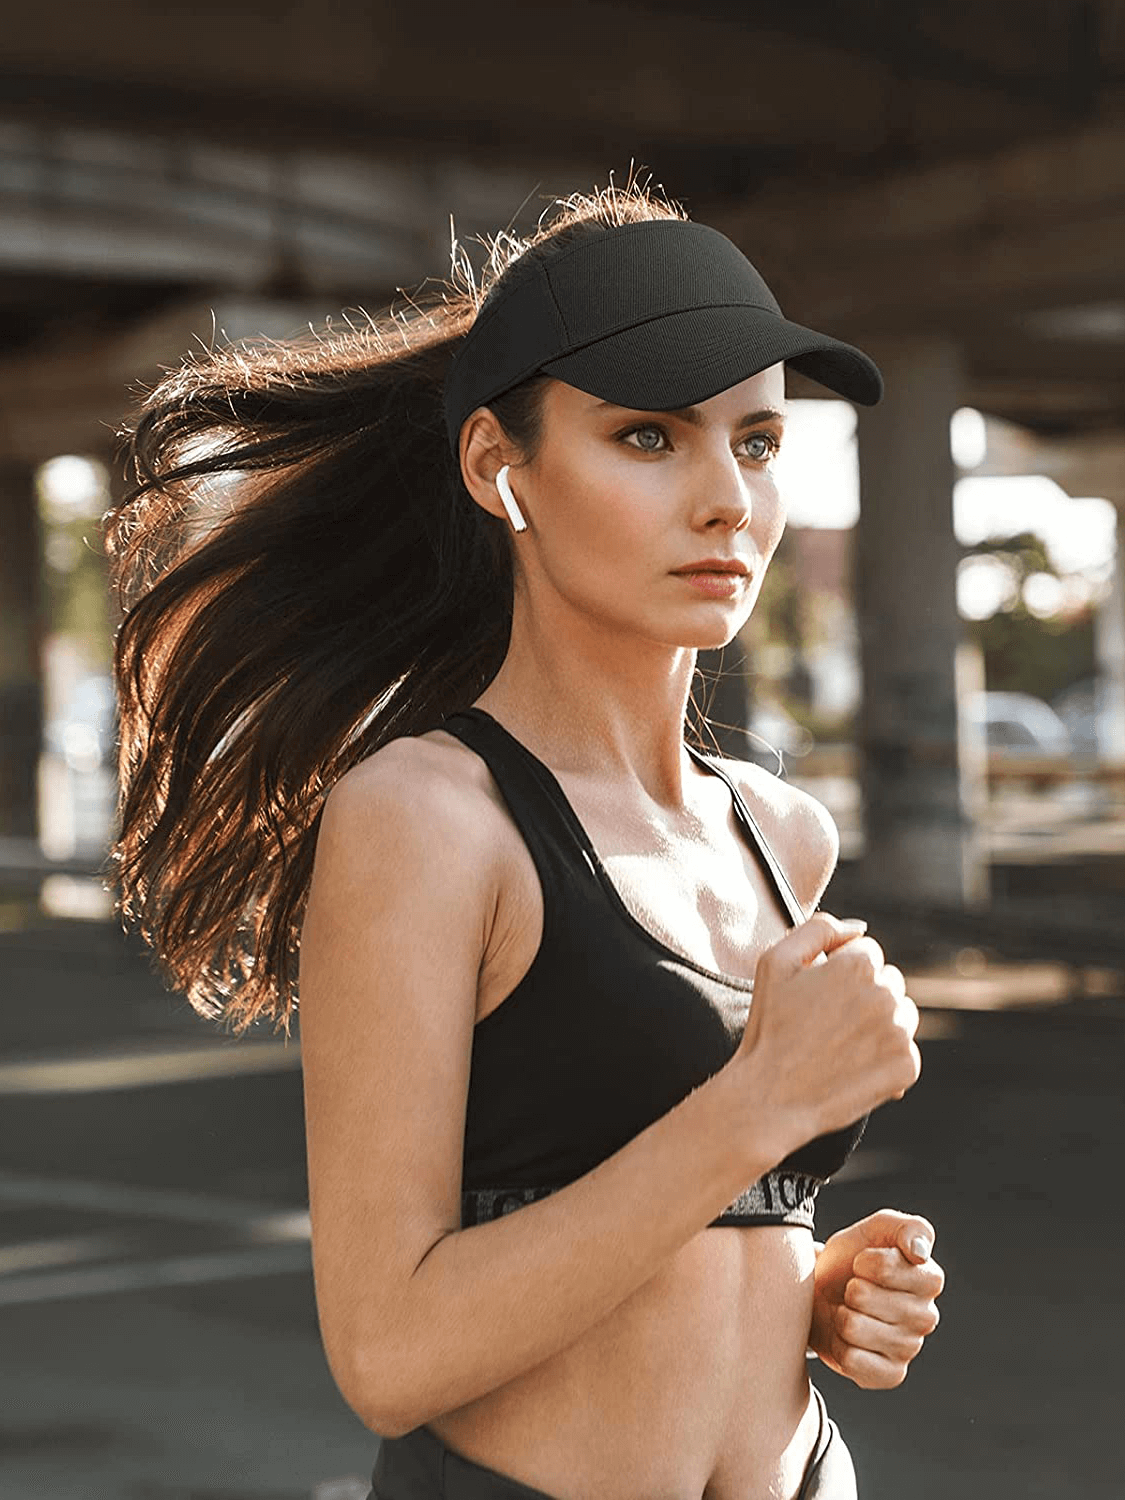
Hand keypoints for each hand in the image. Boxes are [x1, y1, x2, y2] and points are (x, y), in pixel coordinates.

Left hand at [807, 1209, 943, 1388]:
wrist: (824, 1293)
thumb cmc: (853, 1259)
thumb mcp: (877, 1229)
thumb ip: (907, 1228)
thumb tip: (920, 1253)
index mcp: (929, 1279)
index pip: (888, 1268)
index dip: (865, 1261)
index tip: (862, 1262)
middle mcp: (926, 1317)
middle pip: (864, 1296)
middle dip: (849, 1288)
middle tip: (853, 1289)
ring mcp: (909, 1349)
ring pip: (853, 1326)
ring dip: (841, 1315)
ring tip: (849, 1310)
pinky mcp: (890, 1375)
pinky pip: (851, 1359)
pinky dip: (839, 1345)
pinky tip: (848, 1338)